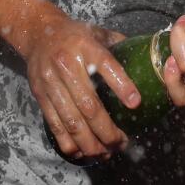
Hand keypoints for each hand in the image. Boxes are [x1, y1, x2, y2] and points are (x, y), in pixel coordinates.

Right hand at [24, 15, 138, 159]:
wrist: (38, 33)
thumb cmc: (75, 35)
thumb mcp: (98, 32)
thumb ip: (120, 44)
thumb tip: (147, 55)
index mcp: (86, 47)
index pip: (106, 65)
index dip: (122, 86)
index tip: (136, 104)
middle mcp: (68, 65)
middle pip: (89, 105)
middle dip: (106, 130)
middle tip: (121, 143)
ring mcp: (51, 82)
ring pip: (71, 120)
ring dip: (89, 142)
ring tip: (104, 153)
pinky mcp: (40, 95)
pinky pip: (54, 124)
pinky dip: (68, 142)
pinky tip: (81, 152)